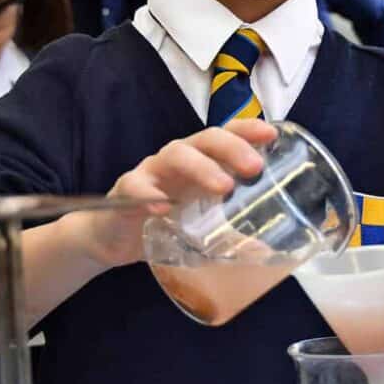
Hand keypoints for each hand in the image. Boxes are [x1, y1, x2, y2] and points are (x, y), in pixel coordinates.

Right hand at [60, 120, 275, 268]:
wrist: (113, 236)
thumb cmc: (163, 221)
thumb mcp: (200, 227)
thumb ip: (230, 235)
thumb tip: (263, 252)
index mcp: (201, 162)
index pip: (225, 136)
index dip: (247, 131)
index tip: (270, 135)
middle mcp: (179, 160)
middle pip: (205, 140)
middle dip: (232, 148)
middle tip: (254, 167)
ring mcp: (152, 172)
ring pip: (175, 156)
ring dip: (201, 167)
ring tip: (223, 187)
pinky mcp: (126, 191)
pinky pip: (136, 186)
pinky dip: (148, 195)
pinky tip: (162, 208)